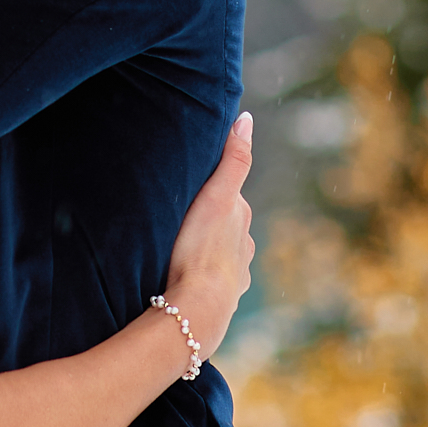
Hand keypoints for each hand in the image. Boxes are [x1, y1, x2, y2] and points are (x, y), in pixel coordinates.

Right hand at [161, 113, 254, 363]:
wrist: (198, 308)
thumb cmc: (201, 249)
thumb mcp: (216, 196)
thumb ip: (234, 159)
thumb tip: (247, 118)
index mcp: (241, 219)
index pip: (227, 196)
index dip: (210, 190)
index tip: (190, 189)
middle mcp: (245, 246)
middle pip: (226, 226)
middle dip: (209, 222)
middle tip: (180, 219)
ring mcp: (237, 274)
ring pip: (221, 255)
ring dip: (206, 252)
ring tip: (181, 252)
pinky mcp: (225, 299)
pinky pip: (213, 283)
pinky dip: (203, 277)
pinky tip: (187, 280)